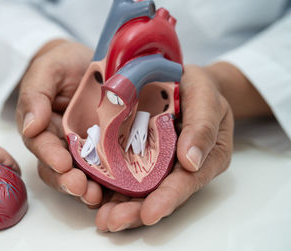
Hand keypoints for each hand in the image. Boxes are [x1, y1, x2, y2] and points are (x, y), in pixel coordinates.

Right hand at [16, 39, 104, 203]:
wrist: (88, 61)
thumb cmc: (62, 64)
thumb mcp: (47, 72)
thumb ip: (35, 96)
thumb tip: (31, 126)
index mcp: (43, 127)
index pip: (42, 146)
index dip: (50, 156)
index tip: (61, 163)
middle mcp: (61, 143)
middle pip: (60, 169)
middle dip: (68, 182)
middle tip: (82, 188)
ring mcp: (85, 147)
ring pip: (82, 174)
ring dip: (89, 188)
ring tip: (98, 195)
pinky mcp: (107, 147)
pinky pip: (108, 167)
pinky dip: (111, 181)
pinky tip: (120, 188)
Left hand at [94, 64, 235, 230]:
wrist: (183, 81)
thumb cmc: (199, 90)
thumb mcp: (207, 99)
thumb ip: (202, 126)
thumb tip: (191, 161)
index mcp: (203, 158)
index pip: (186, 183)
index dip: (168, 199)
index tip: (150, 213)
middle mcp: (178, 166)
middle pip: (158, 194)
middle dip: (136, 211)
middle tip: (112, 221)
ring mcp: (156, 162)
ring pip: (139, 190)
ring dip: (119, 205)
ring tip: (101, 217)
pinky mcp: (137, 154)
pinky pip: (123, 172)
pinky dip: (110, 185)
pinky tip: (94, 193)